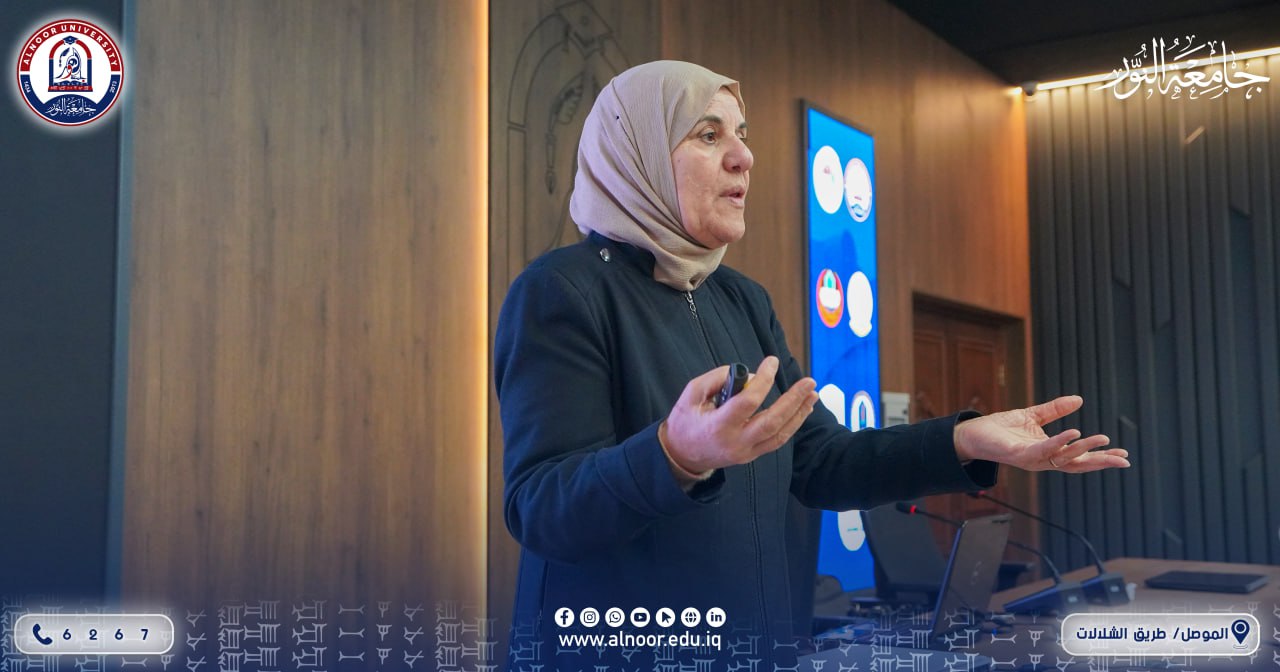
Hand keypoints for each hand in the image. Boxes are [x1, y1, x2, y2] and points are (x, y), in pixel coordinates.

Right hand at [660, 356, 818, 473]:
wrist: (681, 455)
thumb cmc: (685, 421)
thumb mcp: (691, 393)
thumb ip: (717, 379)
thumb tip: (750, 375)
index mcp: (718, 426)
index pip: (748, 402)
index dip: (763, 380)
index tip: (771, 361)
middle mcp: (736, 442)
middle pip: (772, 422)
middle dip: (793, 401)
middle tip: (808, 382)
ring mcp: (745, 452)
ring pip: (779, 434)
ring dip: (799, 413)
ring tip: (812, 394)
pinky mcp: (751, 456)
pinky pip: (777, 441)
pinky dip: (792, 425)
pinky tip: (802, 410)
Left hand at [952, 395, 1129, 472]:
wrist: (972, 434)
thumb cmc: (1001, 429)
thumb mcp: (1033, 416)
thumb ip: (1055, 409)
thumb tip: (1079, 399)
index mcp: (1049, 452)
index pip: (1079, 457)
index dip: (1100, 456)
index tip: (1123, 456)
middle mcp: (1043, 460)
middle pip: (1077, 464)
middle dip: (1100, 462)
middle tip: (1123, 460)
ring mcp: (1032, 459)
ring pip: (1063, 458)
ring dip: (1083, 449)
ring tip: (1102, 438)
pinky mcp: (1018, 455)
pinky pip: (1043, 450)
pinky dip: (1059, 442)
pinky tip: (1073, 433)